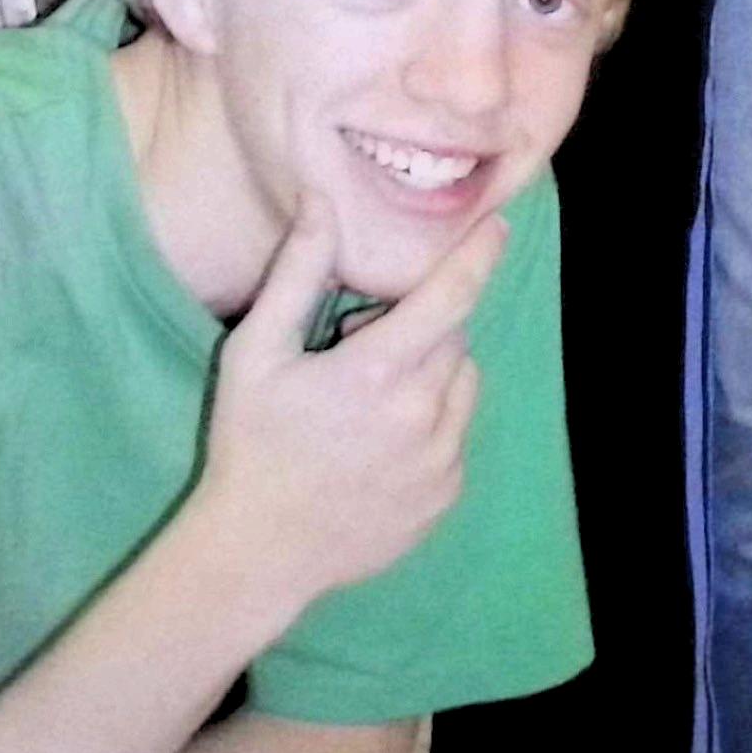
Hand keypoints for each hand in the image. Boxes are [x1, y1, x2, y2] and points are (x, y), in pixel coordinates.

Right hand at [194, 197, 497, 622]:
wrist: (260, 551)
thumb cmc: (251, 442)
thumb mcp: (255, 352)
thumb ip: (296, 273)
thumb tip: (321, 200)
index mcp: (378, 372)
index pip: (451, 296)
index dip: (479, 255)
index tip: (500, 226)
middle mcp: (423, 416)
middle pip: (453, 338)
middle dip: (419, 326)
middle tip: (358, 347)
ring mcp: (440, 463)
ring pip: (462, 384)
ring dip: (433, 372)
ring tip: (372, 397)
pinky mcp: (445, 498)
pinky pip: (457, 435)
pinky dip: (433, 422)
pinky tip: (380, 442)